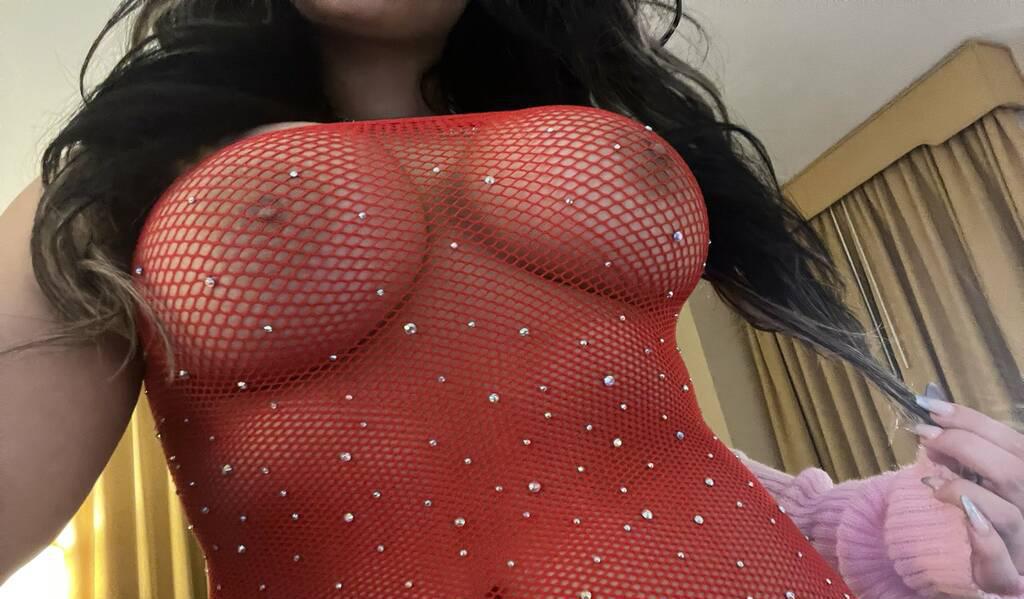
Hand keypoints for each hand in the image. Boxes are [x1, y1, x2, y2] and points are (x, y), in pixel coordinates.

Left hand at [915, 383, 1023, 595]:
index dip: (972, 421)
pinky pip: (1000, 555)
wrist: (995, 570)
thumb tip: (933, 423)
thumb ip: (965, 454)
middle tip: (925, 436)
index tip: (931, 407)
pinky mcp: (1009, 573)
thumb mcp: (978, 477)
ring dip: (964, 487)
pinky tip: (954, 514)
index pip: (1012, 441)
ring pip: (1008, 512)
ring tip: (930, 477)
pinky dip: (978, 534)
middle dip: (964, 445)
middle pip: (1013, 471)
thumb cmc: (986, 514)